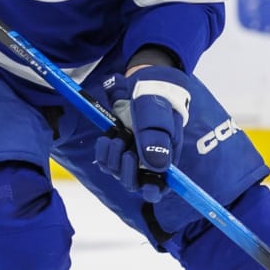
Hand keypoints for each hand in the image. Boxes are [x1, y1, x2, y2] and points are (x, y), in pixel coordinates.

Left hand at [93, 66, 192, 201]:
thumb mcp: (157, 111)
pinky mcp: (116, 146)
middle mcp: (148, 159)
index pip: (160, 187)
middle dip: (126, 169)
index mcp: (166, 156)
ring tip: (119, 134)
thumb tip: (156, 167)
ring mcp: (131, 153)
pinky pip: (105, 161)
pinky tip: (107, 137)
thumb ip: (157, 136)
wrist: (141, 78)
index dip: (152, 190)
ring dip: (113, 157)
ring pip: (117, 172)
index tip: (146, 182)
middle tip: (126, 144)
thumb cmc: (157, 95)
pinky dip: (103, 151)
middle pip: (134, 184)